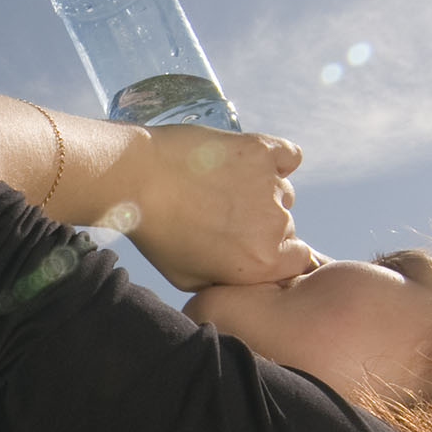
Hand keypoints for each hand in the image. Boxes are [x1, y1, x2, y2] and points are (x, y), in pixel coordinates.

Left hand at [118, 124, 318, 290]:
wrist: (136, 180)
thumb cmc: (156, 233)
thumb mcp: (188, 280)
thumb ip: (227, 281)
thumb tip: (243, 276)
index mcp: (262, 263)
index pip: (296, 259)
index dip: (273, 252)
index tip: (249, 243)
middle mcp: (275, 226)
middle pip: (286, 226)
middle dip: (261, 224)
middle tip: (224, 213)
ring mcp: (270, 185)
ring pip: (282, 192)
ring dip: (261, 192)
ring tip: (221, 187)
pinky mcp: (261, 150)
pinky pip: (288, 156)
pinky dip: (276, 159)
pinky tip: (251, 162)